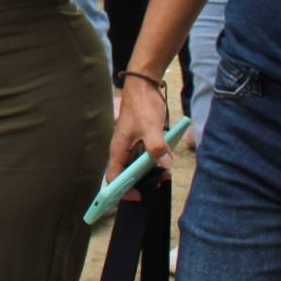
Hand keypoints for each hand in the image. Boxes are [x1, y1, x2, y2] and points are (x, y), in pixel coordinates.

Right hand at [105, 74, 172, 203]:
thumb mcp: (150, 126)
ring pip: (137, 167)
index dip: (122, 191)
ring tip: (165, 174)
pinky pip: (145, 158)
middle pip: (126, 176)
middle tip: (157, 185)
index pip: (113, 178)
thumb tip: (165, 165)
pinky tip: (167, 162)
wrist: (144, 84)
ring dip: (150, 174)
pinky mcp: (141, 141)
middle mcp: (123, 150)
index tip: (139, 196)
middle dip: (140, 184)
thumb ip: (156, 146)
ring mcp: (132, 146)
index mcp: (118, 149)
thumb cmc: (142, 104)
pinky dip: (155, 163)